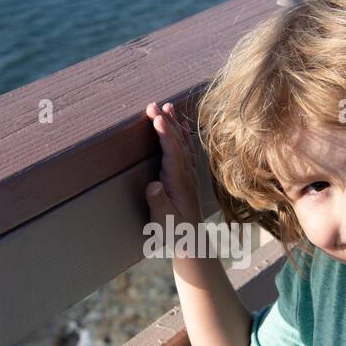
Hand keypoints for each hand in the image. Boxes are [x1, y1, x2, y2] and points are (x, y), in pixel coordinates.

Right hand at [144, 100, 202, 228]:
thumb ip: (158, 203)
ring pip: (183, 144)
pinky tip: (180, 126)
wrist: (191, 242)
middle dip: (166, 122)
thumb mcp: (163, 222)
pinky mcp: (187, 176)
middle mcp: (186, 174)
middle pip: (177, 143)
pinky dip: (181, 135)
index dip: (165, 134)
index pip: (172, 153)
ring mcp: (188, 174)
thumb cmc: (174, 233)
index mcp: (179, 182)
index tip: (157, 118)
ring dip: (175, 124)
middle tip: (154, 104)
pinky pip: (186, 150)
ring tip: (168, 106)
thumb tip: (154, 186)